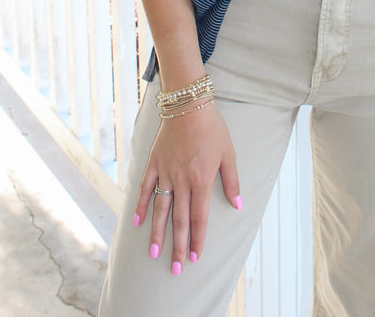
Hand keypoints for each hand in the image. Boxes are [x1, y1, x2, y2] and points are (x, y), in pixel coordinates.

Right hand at [134, 103, 239, 273]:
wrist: (189, 104)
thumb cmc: (213, 128)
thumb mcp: (229, 154)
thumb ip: (232, 182)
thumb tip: (238, 206)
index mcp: (201, 180)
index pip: (199, 218)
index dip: (197, 239)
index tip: (195, 257)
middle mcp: (182, 181)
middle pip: (179, 220)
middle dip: (178, 246)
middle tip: (176, 269)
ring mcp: (166, 173)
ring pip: (160, 210)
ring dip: (157, 234)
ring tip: (154, 254)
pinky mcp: (154, 164)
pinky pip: (145, 188)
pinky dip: (139, 206)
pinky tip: (136, 222)